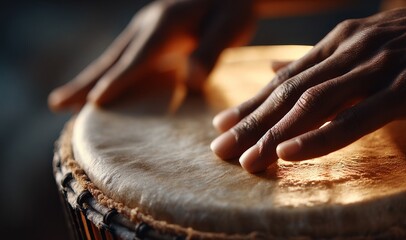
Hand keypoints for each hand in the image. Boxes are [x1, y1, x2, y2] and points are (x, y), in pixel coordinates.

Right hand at [48, 0, 255, 110]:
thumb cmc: (233, 11)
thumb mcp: (230, 28)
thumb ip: (210, 53)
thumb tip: (191, 80)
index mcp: (165, 25)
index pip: (137, 59)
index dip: (117, 81)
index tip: (95, 103)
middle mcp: (147, 26)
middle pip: (112, 59)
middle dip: (86, 83)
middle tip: (58, 104)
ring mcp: (145, 29)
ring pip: (111, 59)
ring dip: (87, 80)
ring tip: (63, 102)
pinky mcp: (149, 35)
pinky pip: (121, 58)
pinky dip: (105, 74)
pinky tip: (97, 86)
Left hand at [210, 5, 405, 172]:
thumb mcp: (357, 46)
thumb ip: (315, 62)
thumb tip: (273, 68)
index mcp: (336, 43)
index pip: (284, 79)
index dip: (251, 103)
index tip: (222, 126)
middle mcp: (348, 51)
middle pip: (289, 92)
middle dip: (252, 122)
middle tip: (220, 149)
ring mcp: (375, 68)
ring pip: (314, 104)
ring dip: (276, 134)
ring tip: (247, 160)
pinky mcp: (404, 88)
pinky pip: (357, 117)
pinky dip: (321, 136)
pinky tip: (290, 153)